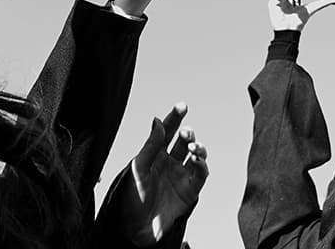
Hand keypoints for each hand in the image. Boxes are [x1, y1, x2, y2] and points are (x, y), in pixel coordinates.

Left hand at [112, 103, 209, 246]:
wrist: (137, 227)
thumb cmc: (132, 198)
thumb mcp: (138, 168)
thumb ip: (150, 145)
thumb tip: (158, 120)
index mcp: (155, 154)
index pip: (167, 131)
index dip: (174, 118)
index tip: (182, 106)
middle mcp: (170, 162)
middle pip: (184, 140)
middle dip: (188, 133)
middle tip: (186, 133)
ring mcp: (181, 175)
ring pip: (197, 154)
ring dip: (198, 147)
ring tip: (193, 147)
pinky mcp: (190, 190)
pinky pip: (201, 173)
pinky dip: (202, 165)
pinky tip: (197, 160)